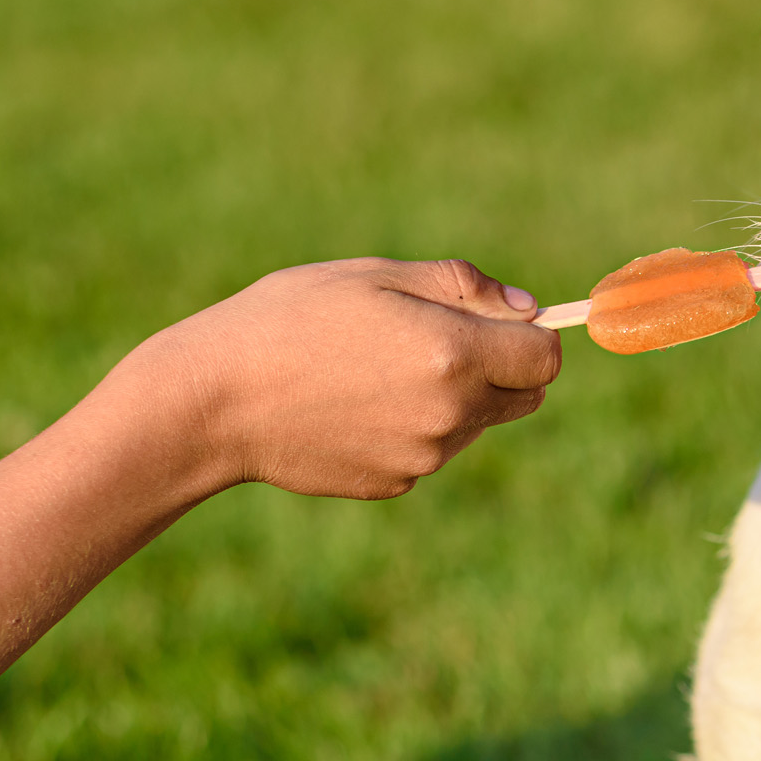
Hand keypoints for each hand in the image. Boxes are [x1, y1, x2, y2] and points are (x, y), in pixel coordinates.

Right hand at [106, 258, 563, 500]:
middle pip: (525, 396)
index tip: (499, 322)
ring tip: (380, 369)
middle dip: (503, 367)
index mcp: (454, 354)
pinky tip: (356, 405)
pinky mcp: (396, 483)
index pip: (546, 357)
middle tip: (439, 340)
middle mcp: (450, 414)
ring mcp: (424, 457)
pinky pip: (433, 450)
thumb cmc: (290, 319)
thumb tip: (528, 310)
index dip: (532, 336)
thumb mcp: (376, 276)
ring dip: (458, 397)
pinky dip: (415, 428)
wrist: (215, 402)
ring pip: (478, 423)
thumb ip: (463, 287)